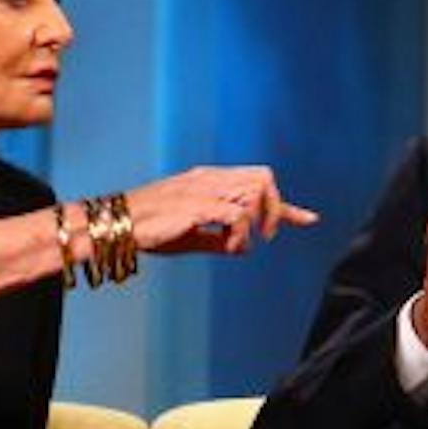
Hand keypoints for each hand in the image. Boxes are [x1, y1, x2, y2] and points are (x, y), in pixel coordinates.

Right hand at [123, 166, 316, 256]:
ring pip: (254, 191)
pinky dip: (241, 234)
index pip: (256, 183)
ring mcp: (202, 189)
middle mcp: (208, 179)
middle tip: (268, 236)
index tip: (310, 219)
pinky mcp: (196, 205)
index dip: (286, 205)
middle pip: (263, 179)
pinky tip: (231, 247)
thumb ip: (217, 241)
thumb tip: (242, 249)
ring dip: (258, 220)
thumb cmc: (148, 230)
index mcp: (208, 182)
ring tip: (241, 243)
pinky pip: (236, 214)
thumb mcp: (190, 237)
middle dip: (277, 208)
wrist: (117, 225)